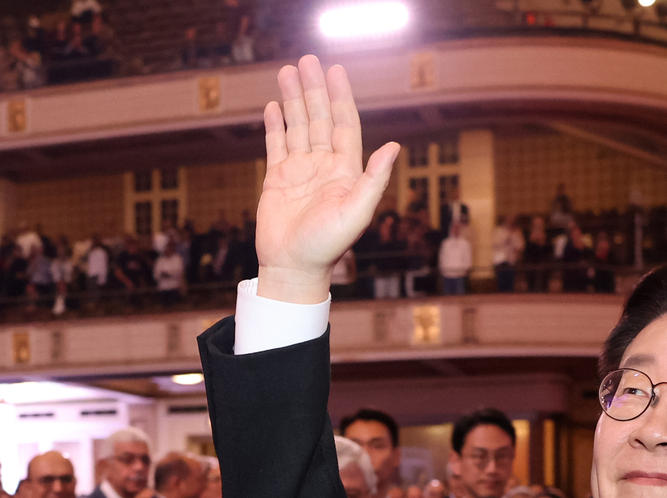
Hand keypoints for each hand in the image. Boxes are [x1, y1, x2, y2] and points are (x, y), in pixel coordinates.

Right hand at [255, 56, 399, 303]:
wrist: (294, 268)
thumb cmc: (328, 246)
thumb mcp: (357, 212)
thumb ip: (374, 179)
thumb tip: (393, 145)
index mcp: (345, 171)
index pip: (344, 125)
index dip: (341, 97)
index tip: (335, 70)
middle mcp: (324, 167)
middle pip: (320, 118)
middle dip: (314, 89)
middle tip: (307, 60)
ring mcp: (300, 172)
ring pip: (298, 126)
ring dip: (293, 100)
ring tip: (287, 72)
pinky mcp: (278, 180)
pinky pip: (277, 146)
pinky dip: (275, 126)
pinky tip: (273, 106)